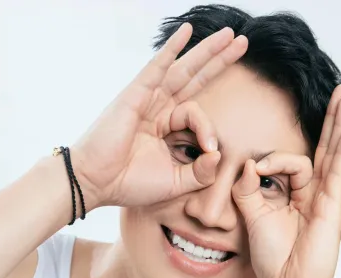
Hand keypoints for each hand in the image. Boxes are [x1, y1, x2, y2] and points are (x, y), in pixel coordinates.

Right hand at [71, 24, 247, 209]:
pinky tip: (187, 31)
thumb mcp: (176, 182)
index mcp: (167, 127)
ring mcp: (149, 98)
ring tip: (230, 34)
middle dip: (220, 60)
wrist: (97, 183)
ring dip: (208, 50)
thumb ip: (201, 172)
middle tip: (243, 42)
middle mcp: (160, 108)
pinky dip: (172, 48)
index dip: (211, 131)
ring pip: (184, 68)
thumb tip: (218, 155)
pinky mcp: (136, 93)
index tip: (210, 151)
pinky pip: (158, 66)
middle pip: (196, 77)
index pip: (200, 116)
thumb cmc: (130, 184)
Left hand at [232, 85, 340, 277]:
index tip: (254, 171)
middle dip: (333, 118)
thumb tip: (247, 164)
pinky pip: (338, 173)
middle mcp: (318, 194)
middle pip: (327, 148)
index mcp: (301, 196)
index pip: (293, 162)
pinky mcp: (333, 208)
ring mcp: (329, 199)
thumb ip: (247, 188)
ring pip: (337, 154)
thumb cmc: (275, 261)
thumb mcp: (252, 217)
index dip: (272, 160)